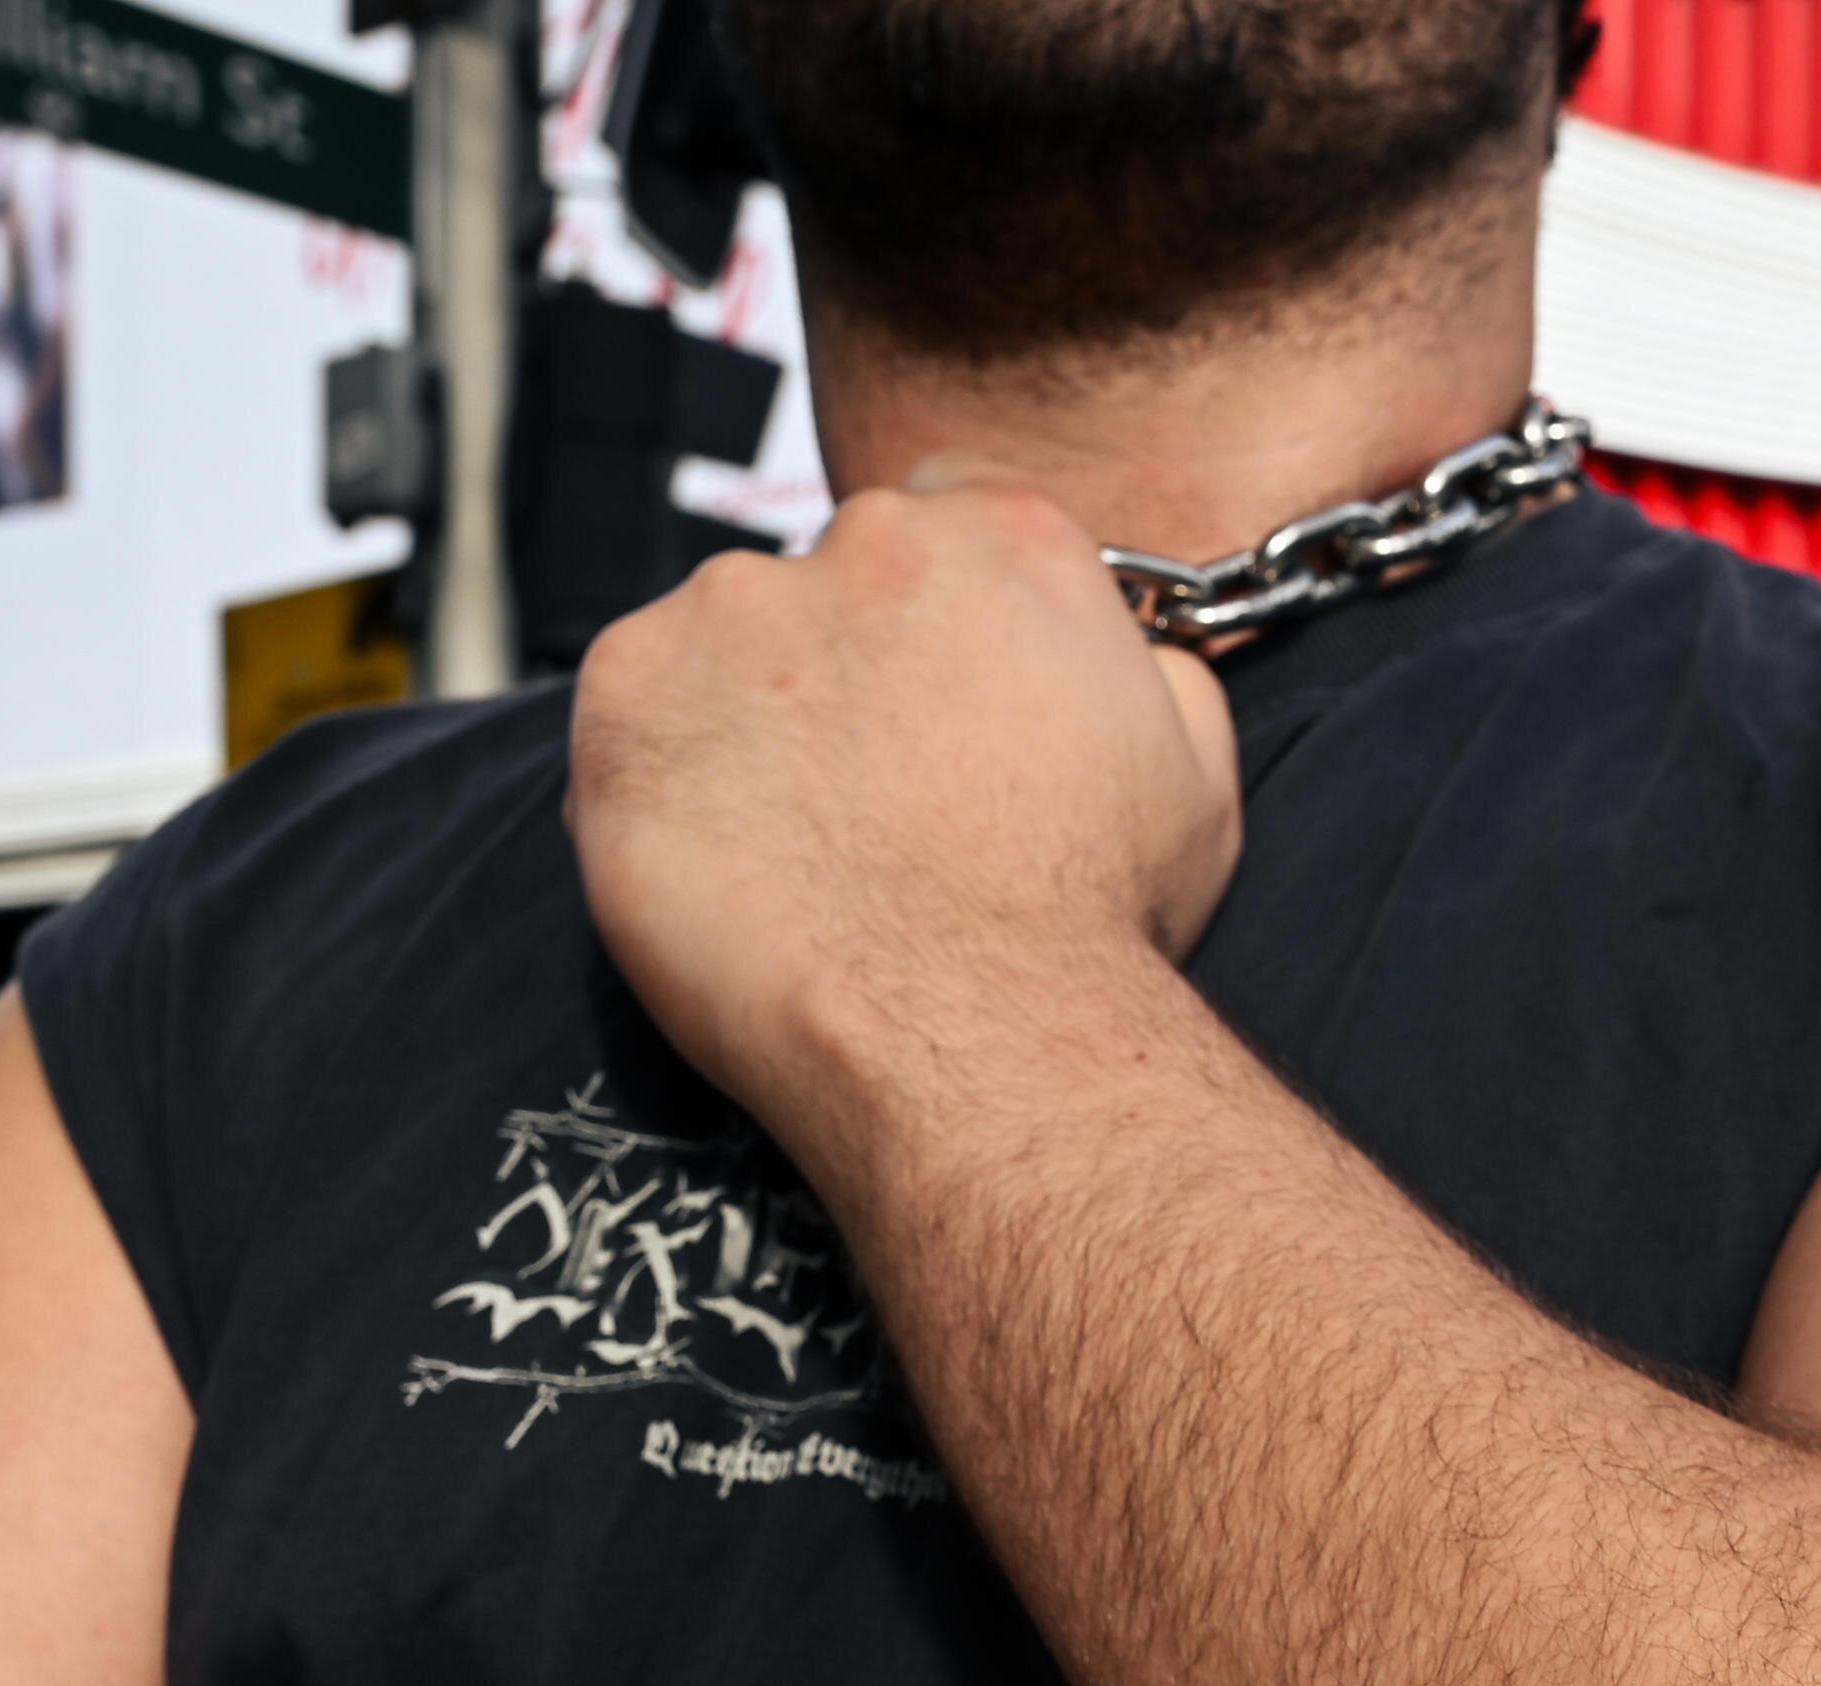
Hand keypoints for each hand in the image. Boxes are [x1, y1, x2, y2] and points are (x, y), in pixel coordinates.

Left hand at [566, 459, 1241, 1146]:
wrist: (975, 1033)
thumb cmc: (1090, 926)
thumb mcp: (1191, 773)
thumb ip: (1145, 669)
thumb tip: (1120, 652)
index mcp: (1007, 533)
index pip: (938, 518)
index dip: (929, 621)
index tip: (929, 706)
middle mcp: (867, 538)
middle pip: (825, 580)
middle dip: (835, 674)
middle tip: (866, 802)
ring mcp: (735, 604)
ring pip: (721, 647)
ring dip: (743, 725)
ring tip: (798, 850)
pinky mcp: (630, 685)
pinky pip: (631, 715)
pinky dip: (660, 779)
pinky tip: (732, 864)